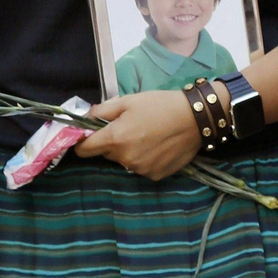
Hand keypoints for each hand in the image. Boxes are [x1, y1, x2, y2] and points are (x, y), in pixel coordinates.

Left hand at [75, 90, 198, 180]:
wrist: (195, 118)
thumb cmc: (159, 106)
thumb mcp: (127, 101)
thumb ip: (100, 111)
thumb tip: (84, 119)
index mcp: (114, 139)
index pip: (84, 150)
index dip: (82, 142)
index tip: (86, 136)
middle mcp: (125, 159)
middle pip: (105, 154)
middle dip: (109, 143)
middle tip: (126, 128)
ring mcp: (141, 170)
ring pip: (123, 161)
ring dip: (127, 151)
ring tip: (145, 135)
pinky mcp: (155, 176)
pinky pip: (140, 168)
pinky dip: (143, 159)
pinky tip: (156, 146)